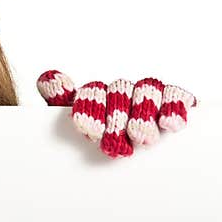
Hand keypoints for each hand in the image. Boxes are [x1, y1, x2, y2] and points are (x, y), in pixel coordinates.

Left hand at [36, 70, 197, 158]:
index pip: (91, 93)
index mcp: (96, 94)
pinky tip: (168, 124)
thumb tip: (47, 77)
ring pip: (146, 91)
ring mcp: (147, 93)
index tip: (89, 132)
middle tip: (114, 144)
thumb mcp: (79, 122)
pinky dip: (173, 107)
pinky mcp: (173, 100)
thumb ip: (60, 101)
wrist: (134, 143)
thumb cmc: (100, 134)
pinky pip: (174, 95)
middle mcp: (121, 89)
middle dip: (116, 118)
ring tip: (140, 139)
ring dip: (143, 116)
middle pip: (119, 91)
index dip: (89, 110)